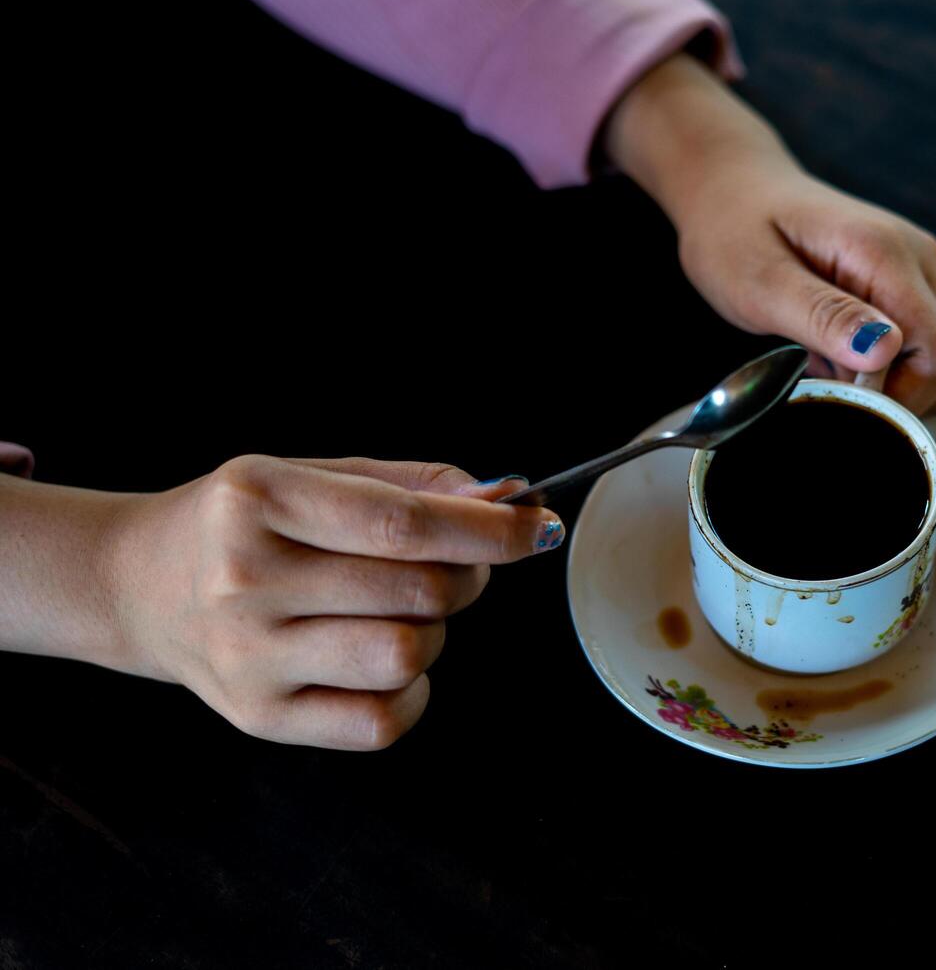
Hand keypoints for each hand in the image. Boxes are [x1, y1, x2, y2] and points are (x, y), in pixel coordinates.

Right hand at [105, 457, 560, 749]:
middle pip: (418, 591)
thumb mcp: (311, 474)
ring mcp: (249, 657)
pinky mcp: (260, 717)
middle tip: (458, 564)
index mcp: (258, 501)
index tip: (537, 527)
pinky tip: (379, 660)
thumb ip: (410, 485)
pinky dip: (409, 690)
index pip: (401, 525)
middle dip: (467, 575)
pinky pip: (383, 721)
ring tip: (400, 611)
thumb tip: (504, 501)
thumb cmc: (243, 525)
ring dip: (433, 632)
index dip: (487, 529)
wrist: (139, 585)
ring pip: (407, 655)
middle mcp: (246, 581)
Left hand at [605, 54, 935, 415]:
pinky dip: (892, 370)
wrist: (733, 191)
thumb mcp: (761, 284)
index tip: (844, 397)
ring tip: (835, 365)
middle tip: (833, 383)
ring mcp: (921, 271)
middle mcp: (919, 259)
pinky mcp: (912, 285)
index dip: (899, 396)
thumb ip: (824, 317)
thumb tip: (885, 351)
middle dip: (898, 396)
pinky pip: (927, 348)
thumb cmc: (734, 234)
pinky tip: (845, 355)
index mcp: (886, 254)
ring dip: (896, 385)